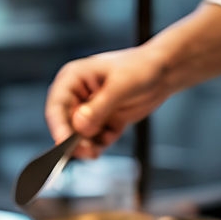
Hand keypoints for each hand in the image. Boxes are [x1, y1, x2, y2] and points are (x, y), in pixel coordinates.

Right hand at [45, 46, 170, 158]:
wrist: (164, 72)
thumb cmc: (142, 68)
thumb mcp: (121, 86)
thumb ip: (99, 107)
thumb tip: (79, 126)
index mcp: (73, 79)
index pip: (56, 107)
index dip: (58, 127)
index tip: (64, 144)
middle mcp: (76, 96)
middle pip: (65, 126)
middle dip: (76, 141)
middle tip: (89, 151)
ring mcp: (88, 110)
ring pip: (78, 137)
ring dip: (88, 145)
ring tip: (101, 146)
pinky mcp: (101, 121)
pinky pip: (94, 140)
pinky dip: (101, 144)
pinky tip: (113, 134)